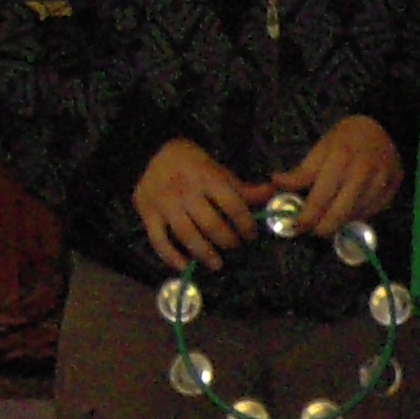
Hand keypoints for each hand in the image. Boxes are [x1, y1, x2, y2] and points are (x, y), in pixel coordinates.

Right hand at [135, 138, 263, 270]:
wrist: (148, 152)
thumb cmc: (189, 163)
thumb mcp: (217, 169)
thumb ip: (241, 187)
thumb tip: (271, 192)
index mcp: (206, 178)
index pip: (233, 205)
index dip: (246, 224)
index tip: (251, 235)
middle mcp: (185, 192)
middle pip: (211, 224)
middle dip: (227, 240)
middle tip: (235, 246)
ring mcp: (165, 204)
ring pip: (187, 235)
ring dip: (204, 253)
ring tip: (217, 264)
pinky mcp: (147, 214)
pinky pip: (158, 240)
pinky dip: (171, 256)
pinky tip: (184, 265)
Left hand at [268, 114, 401, 235]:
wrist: (381, 127)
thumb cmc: (344, 139)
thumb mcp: (320, 150)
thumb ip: (301, 172)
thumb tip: (276, 182)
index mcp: (339, 159)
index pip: (320, 199)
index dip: (307, 218)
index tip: (298, 227)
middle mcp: (362, 171)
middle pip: (340, 213)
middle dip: (324, 228)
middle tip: (315, 230)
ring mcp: (381, 179)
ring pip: (356, 215)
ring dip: (341, 222)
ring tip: (331, 219)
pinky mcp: (394, 186)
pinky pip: (373, 211)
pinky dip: (359, 215)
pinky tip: (350, 211)